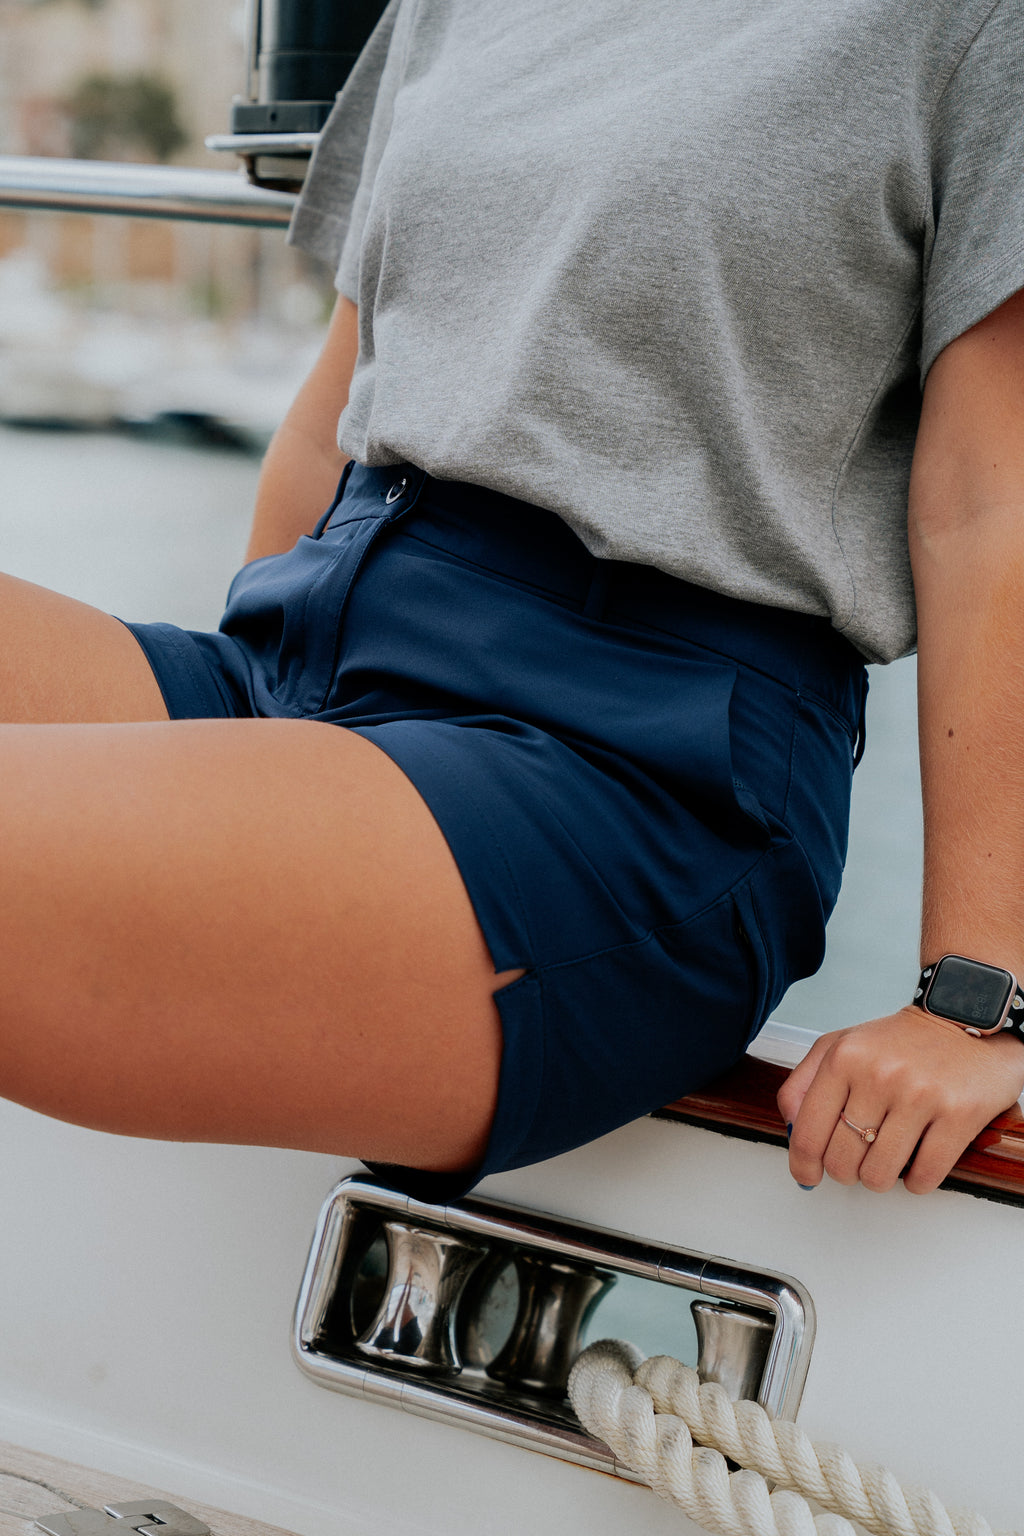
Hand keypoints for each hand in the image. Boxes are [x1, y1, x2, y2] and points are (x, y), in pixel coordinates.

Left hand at [777, 1006, 1023, 1193]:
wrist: (963, 1021)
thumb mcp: (841, 1046)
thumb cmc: (898, 1041)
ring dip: (879, 1178)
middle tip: (855, 1160)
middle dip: (845, 1171)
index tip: (807, 1175)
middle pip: (842, 1160)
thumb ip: (803, 1083)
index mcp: (844, 1058)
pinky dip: (916, 1182)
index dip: (803, 1164)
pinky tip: (916, 1164)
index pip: (808, 1132)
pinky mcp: (958, 1114)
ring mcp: (920, 1095)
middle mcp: (879, 1074)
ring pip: (879, 1175)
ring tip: (885, 1159)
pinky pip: (924, 1176)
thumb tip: (791, 1129)